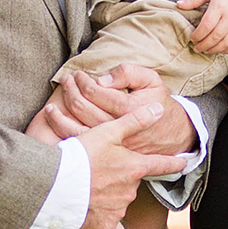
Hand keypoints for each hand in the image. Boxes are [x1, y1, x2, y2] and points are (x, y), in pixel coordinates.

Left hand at [31, 60, 195, 155]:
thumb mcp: (152, 81)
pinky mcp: (106, 155)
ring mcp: (111, 145)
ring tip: (60, 95)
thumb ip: (129, 73)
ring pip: (76, 126)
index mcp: (129, 108)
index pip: (96, 92)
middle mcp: (119, 129)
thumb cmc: (159, 102)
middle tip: (67, 80)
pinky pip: (78, 142)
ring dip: (61, 109)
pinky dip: (62, 128)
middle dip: (71, 90)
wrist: (172, 135)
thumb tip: (102, 79)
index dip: (83, 81)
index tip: (79, 75)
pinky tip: (55, 117)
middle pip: (83, 108)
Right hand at [78, 96, 188, 228]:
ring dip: (111, 196)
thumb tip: (159, 109)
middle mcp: (131, 191)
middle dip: (122, 177)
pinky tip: (95, 214)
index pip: (163, 165)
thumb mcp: (107, 132)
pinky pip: (112, 226)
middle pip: (133, 182)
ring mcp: (118, 210)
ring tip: (90, 188)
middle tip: (101, 170)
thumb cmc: (79, 155)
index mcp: (134, 168)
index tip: (184, 163)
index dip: (175, 163)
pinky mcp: (104, 227)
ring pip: (121, 201)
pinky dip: (106, 221)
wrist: (54, 185)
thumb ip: (135, 120)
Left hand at [176, 0, 227, 58]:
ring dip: (215, 49)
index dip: (198, 35)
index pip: (206, 26)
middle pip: (216, 37)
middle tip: (197, 48)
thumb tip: (179, 5)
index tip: (192, 38)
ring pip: (227, 43)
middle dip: (204, 45)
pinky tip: (221, 49)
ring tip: (207, 50)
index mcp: (220, 6)